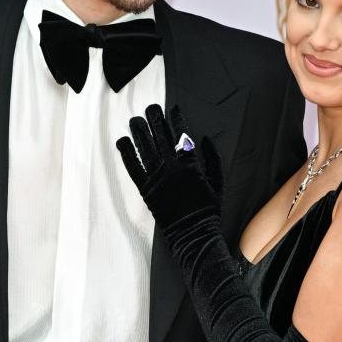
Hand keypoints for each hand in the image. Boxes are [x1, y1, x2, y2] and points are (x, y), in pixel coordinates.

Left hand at [115, 104, 222, 226]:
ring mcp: (157, 179)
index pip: (181, 135)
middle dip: (155, 120)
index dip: (176, 119)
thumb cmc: (208, 210)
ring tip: (135, 120)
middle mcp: (172, 168)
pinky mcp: (146, 190)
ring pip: (145, 148)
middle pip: (161, 137)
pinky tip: (123, 142)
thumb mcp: (218, 182)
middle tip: (151, 108)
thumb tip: (205, 139)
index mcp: (191, 165)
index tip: (172, 109)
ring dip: (139, 132)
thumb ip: (213, 158)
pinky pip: (133, 168)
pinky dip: (127, 153)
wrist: (193, 233)